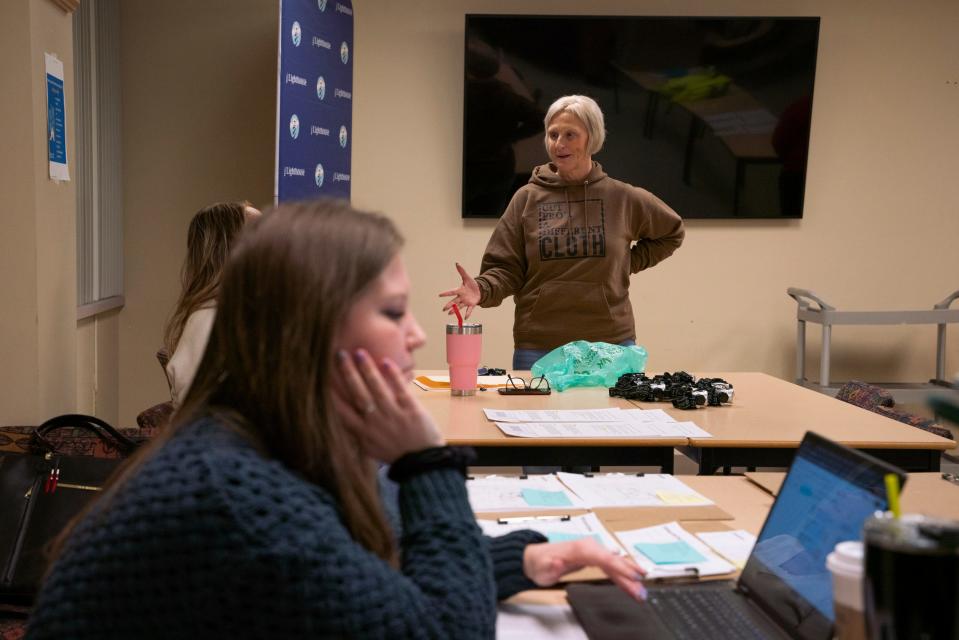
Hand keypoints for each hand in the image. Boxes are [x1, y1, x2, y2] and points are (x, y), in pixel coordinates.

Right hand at [334, 348, 443, 462]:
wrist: (423, 463)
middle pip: (357, 394)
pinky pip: (400, 390)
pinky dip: (393, 376)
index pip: (342, 410)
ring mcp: (393, 415)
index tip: (322, 376)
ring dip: (367, 370)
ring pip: (377, 389)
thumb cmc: (396, 453)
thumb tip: (342, 417)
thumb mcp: (371, 448)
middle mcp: (375, 422)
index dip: (331, 392)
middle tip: (339, 354)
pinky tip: (385, 361)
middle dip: (347, 373)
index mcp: (363, 432)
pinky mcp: (411, 410)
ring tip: (359, 352)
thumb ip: (357, 431)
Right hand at [438, 262, 479, 318]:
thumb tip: (457, 263)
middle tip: (443, 309)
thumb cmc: (471, 284)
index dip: (446, 293)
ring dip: (455, 310)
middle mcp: (461, 297)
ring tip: (449, 314)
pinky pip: (469, 309)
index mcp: (460, 290)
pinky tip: (465, 318)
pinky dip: (467, 313)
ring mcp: (466, 301)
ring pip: (459, 306)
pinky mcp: (471, 304)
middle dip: (449, 305)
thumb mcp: (467, 277)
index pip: (452, 292)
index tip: (439, 295)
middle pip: (454, 301)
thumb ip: (462, 271)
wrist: (479, 290)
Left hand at [523, 538, 646, 600]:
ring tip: (641, 591)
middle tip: (641, 591)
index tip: (633, 577)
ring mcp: (593, 552)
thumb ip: (551, 566)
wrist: (537, 558)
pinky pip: (612, 567)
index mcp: (580, 548)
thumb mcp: (543, 568)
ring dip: (629, 578)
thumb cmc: (540, 564)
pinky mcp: (594, 558)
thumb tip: (559, 562)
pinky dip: (623, 576)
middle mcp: (589, 547)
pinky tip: (633, 582)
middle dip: (629, 576)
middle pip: (614, 562)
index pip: (604, 558)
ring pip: (616, 565)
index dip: (620, 568)